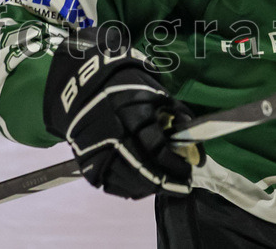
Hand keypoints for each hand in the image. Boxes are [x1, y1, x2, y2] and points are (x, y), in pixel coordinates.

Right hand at [43, 33, 198, 198]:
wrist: (83, 87)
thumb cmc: (125, 86)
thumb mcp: (152, 91)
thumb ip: (173, 111)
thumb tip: (192, 135)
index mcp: (133, 114)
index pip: (156, 148)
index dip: (174, 164)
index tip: (188, 171)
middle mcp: (114, 136)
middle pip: (142, 170)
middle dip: (165, 182)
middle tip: (180, 186)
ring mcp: (97, 152)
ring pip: (126, 182)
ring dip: (149, 187)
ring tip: (164, 185)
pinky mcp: (87, 162)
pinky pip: (110, 184)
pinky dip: (129, 188)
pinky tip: (142, 185)